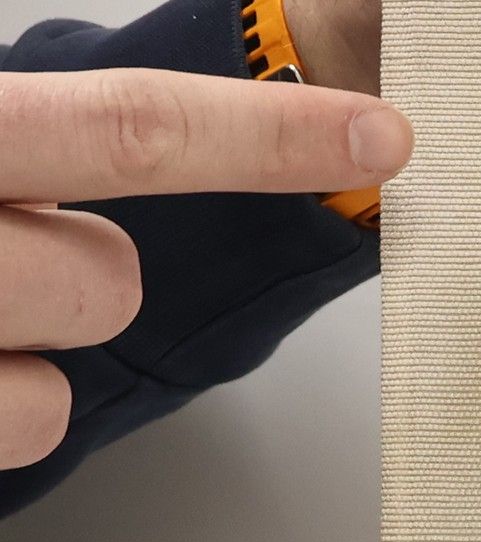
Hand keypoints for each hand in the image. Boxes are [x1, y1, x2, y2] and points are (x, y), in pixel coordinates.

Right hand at [0, 70, 411, 467]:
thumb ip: (62, 125)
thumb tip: (194, 117)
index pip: (132, 127)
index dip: (269, 139)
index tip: (381, 138)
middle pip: (110, 280)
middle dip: (98, 277)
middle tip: (29, 249)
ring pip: (73, 371)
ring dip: (43, 344)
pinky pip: (33, 423)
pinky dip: (8, 402)